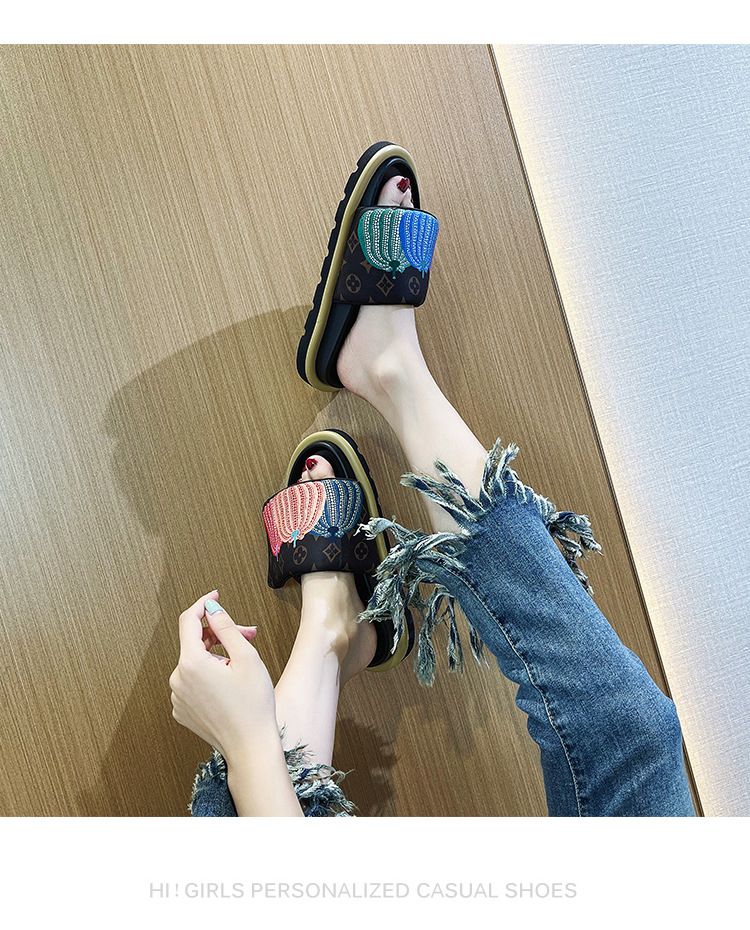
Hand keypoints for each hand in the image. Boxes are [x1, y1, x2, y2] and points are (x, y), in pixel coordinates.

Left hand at [169, 591, 277, 760]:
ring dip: (217, 655)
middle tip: (248, 633)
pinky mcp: (182, 711)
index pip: (189, 621)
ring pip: (195, 663)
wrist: (251, 748)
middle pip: (195, 643)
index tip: (215, 596)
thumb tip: (212, 609)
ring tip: (243, 663)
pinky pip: (193, 682)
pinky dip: (209, 675)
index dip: (203, 604)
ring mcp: (178, 697)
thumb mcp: (246, 657)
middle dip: (220, 633)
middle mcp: (177, 680)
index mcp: (190, 664)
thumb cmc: (253, 705)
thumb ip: (226, 627)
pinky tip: (231, 682)